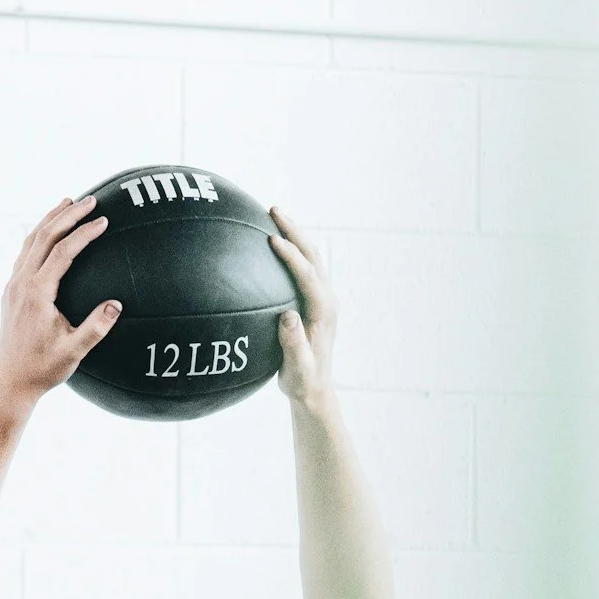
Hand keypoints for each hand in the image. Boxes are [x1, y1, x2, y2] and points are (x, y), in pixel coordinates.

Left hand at [0, 196, 120, 406]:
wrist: (12, 382)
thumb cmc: (43, 369)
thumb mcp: (74, 351)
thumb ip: (96, 327)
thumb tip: (117, 305)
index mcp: (36, 294)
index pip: (62, 252)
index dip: (84, 233)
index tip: (103, 220)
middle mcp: (21, 283)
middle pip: (44, 236)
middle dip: (68, 215)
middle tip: (90, 200)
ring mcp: (13, 285)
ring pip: (31, 241)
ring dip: (51, 219)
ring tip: (68, 203)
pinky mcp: (11, 291)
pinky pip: (25, 253)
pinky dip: (39, 236)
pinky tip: (51, 233)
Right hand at [269, 208, 337, 411]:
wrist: (314, 388)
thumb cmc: (302, 380)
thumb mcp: (296, 367)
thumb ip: (293, 344)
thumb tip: (288, 317)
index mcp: (323, 310)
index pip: (307, 273)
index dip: (291, 254)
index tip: (272, 239)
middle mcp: (326, 298)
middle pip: (312, 255)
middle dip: (294, 230)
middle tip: (273, 210)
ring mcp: (322, 298)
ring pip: (310, 257)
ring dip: (295, 235)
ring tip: (274, 216)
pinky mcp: (315, 301)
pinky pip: (304, 268)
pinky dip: (292, 250)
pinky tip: (273, 243)